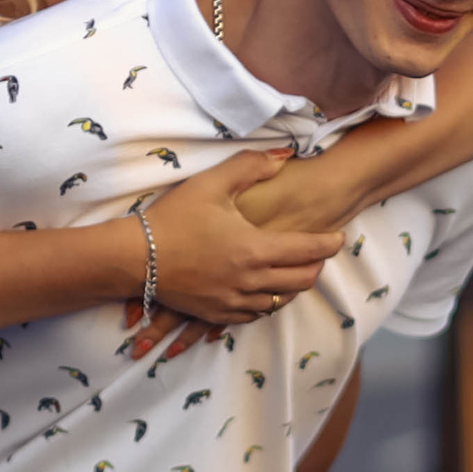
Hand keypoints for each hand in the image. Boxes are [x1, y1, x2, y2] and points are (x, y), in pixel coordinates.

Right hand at [136, 150, 342, 329]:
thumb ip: (251, 166)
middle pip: (301, 281)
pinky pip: (254, 315)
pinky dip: (267, 303)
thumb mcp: (212, 183)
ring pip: (280, 301)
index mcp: (254, 249)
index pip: (308, 251)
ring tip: (296, 271)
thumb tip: (285, 156)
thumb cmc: (173, 218)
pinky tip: (266, 291)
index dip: (328, 244)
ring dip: (293, 287)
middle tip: (319, 254)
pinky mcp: (217, 314)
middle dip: (316, 267)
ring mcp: (233, 302)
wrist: (134, 258)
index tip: (339, 237)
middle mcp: (249, 281)